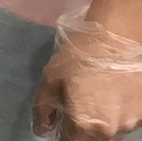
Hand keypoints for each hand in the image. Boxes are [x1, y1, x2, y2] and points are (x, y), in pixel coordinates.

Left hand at [33, 18, 141, 139]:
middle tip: (81, 99)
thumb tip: (40, 129)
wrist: (116, 38)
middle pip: (90, 138)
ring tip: (99, 92)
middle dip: (82, 125)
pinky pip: (125, 120)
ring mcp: (127, 124)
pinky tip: (114, 91)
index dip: (63, 131)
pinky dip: (118, 111)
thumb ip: (43, 106)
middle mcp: (107, 130)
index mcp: (83, 123)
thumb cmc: (79, 55)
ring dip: (102, 118)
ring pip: (109, 130)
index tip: (62, 118)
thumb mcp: (52, 76)